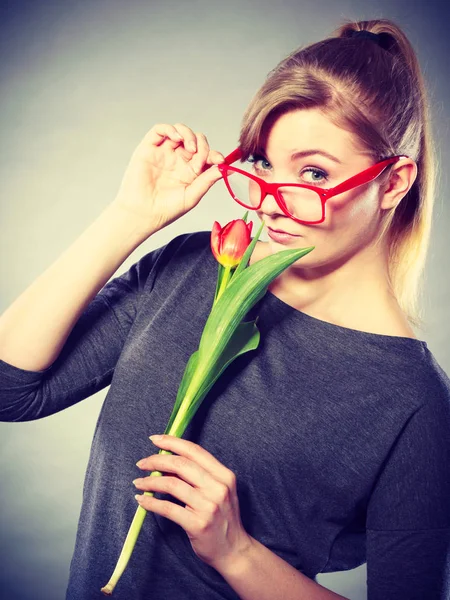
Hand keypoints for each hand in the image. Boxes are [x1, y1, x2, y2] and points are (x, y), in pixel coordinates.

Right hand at [110, 123, 225, 238]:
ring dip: (188, 134)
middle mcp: (177, 160)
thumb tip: (225, 168)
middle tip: (201, 155)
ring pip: (179, 132)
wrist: (143, 214)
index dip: (214, 154)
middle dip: (202, 143)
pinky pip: (159, 130)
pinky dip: (170, 129)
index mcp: (190, 171)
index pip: (206, 155)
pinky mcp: (148, 149)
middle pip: (194, 140)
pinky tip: (176, 137)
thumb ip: (207, 180)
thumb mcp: (192, 195)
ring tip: (190, 147)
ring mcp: (163, 153)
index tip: (220, 160)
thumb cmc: (166, 210)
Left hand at [133, 434, 252, 571]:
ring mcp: (209, 506)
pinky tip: (142, 500)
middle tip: (141, 463)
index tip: (155, 439)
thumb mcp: (218, 490)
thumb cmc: (222, 518)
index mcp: (224, 475)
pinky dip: (151, 503)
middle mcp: (218, 488)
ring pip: (172, 485)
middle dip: (157, 461)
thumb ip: (200, 475)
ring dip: (150, 482)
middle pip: (181, 465)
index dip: (172, 442)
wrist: (234, 550)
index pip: (194, 451)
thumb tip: (167, 460)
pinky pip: (168, 509)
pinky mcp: (198, 524)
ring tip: (138, 482)